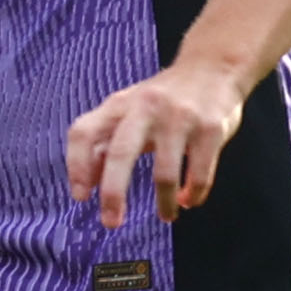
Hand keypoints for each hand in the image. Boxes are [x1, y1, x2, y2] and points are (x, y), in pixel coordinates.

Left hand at [66, 58, 250, 229]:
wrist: (214, 67)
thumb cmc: (162, 99)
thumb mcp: (128, 111)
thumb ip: (104, 143)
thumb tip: (83, 186)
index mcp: (119, 105)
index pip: (84, 132)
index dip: (76, 166)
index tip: (81, 197)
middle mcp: (145, 108)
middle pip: (120, 153)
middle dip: (113, 193)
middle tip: (111, 222)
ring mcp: (179, 118)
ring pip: (164, 172)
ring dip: (164, 203)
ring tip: (166, 217)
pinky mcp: (210, 128)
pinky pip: (199, 173)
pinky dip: (193, 193)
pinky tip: (188, 200)